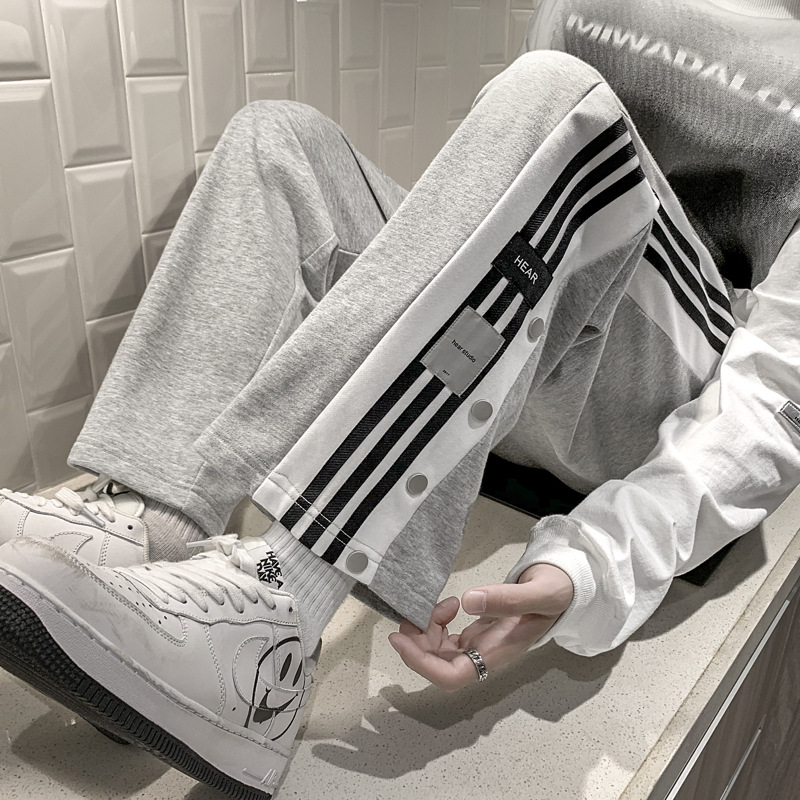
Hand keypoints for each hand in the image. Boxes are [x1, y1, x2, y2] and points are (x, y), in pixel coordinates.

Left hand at [387, 563, 572, 690]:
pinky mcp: (478, 635)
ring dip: (426, 632)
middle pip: (439, 666)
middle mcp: (486, 656)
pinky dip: (437, 623)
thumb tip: (468, 601)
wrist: (565, 590)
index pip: (452, 675)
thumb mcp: (537, 593)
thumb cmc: (556, 594)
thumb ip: (505, 598)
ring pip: (440, 652)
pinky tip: (449, 605)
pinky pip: (447, 640)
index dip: (421, 663)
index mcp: (499, 653)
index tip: (400, 640)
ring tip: (437, 604)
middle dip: (417, 644)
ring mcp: (481, 647)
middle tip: (411, 614)